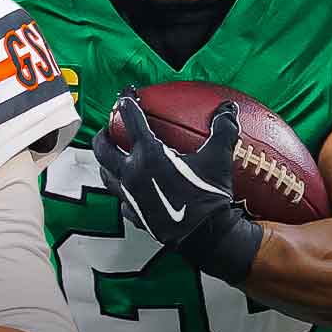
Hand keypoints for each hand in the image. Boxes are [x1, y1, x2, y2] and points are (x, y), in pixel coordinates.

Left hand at [91, 93, 263, 283]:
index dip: (127, 102)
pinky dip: (123, 190)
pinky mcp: (133, 214)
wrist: (206, 237)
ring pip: (106, 175)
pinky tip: (129, 189)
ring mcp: (129, 195)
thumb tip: (228, 108)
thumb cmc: (210, 196)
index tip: (128, 94)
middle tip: (108, 129)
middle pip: (104, 149)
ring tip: (112, 157)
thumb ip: (223, 130)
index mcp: (149, 154)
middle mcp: (132, 172)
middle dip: (103, 135)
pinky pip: (121, 199)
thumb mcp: (220, 159)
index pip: (130, 120)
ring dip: (106, 163)